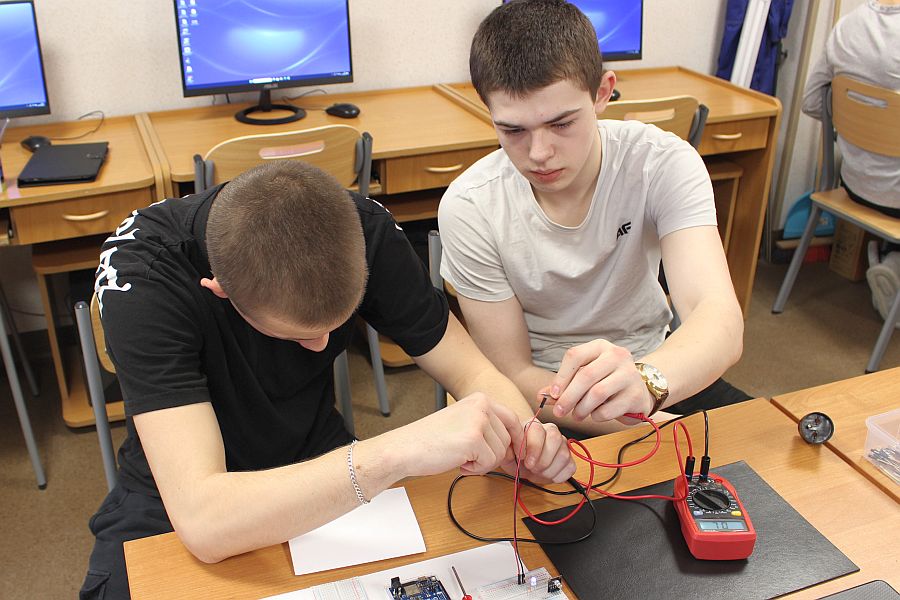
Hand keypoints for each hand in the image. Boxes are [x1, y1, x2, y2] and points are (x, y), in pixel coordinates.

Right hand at [392, 393, 518, 477]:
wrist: (405, 448)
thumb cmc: (431, 440)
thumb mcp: (464, 422)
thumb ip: (488, 427)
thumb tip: (515, 446)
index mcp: (480, 399)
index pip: (513, 420)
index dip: (516, 441)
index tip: (513, 455)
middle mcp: (482, 405)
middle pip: (508, 440)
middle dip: (492, 455)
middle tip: (469, 457)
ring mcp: (479, 420)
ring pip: (500, 453)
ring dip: (482, 463)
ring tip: (460, 457)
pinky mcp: (474, 438)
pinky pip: (489, 463)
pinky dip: (475, 469)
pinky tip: (458, 462)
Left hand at [499, 419, 575, 483]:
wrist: (523, 466)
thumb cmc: (515, 456)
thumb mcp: (507, 452)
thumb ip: (508, 448)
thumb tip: (511, 450)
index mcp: (533, 426)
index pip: (538, 431)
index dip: (533, 448)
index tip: (526, 462)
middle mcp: (551, 431)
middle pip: (555, 439)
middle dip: (543, 459)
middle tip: (533, 468)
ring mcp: (562, 445)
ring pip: (564, 455)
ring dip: (549, 470)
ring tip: (538, 472)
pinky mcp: (570, 459)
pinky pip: (570, 467)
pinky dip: (558, 476)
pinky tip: (547, 475)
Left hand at [546, 339, 653, 422]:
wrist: (638, 392)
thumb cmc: (604, 382)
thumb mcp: (583, 378)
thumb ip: (562, 386)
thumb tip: (540, 395)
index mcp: (600, 346)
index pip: (575, 355)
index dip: (561, 377)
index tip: (553, 394)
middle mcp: (617, 355)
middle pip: (586, 376)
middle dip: (569, 397)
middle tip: (560, 412)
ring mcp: (630, 374)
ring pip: (597, 393)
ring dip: (581, 408)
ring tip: (577, 416)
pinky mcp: (636, 395)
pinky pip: (609, 409)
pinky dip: (597, 416)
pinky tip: (595, 415)